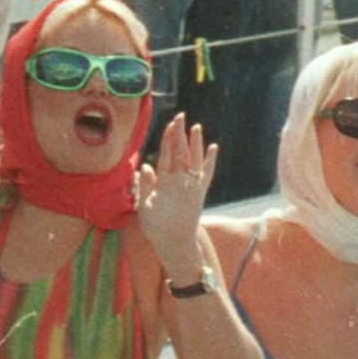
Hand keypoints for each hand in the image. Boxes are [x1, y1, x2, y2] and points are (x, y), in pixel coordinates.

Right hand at [136, 115, 216, 274]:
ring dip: (196, 142)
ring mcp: (192, 186)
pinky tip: (213, 147)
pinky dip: (211, 160)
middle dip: (180, 133)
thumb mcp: (144, 208)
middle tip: (180, 116)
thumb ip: (144, 186)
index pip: (166, 155)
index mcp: (164, 183)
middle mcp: (180, 181)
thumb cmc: (156, 227)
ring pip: (195, 159)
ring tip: (196, 127)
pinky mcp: (201, 192)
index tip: (170, 124)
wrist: (176, 242)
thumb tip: (145, 166)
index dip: (168, 139)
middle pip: (180, 152)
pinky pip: (208, 173)